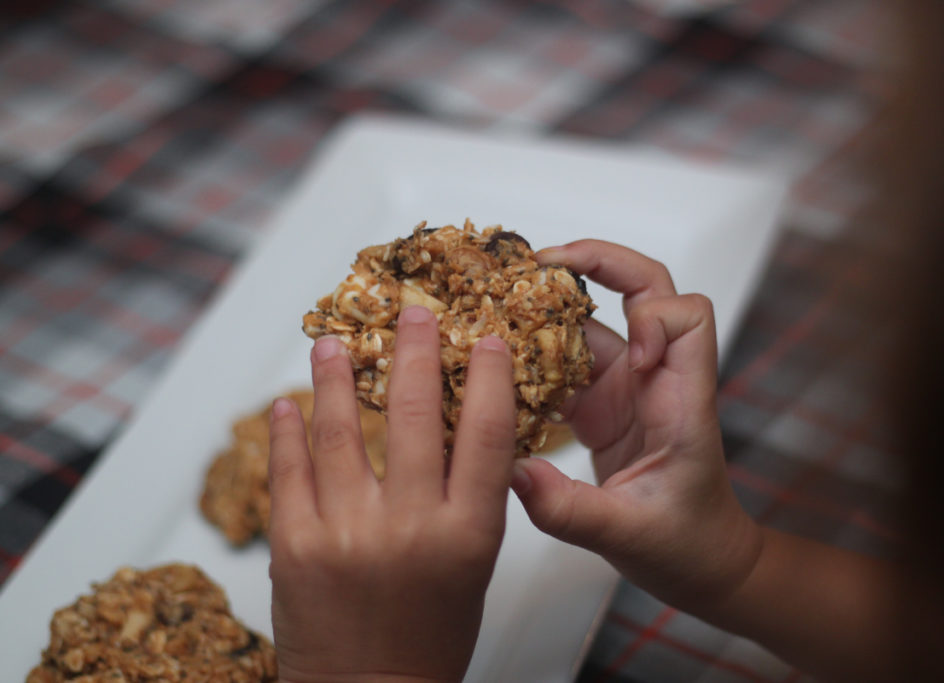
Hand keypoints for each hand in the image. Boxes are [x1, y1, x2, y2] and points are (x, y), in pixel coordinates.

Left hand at [267, 306, 515, 682]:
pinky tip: (287, 405)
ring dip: (337, 378)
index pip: (486, 434)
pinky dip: (287, 431)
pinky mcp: (294, 545)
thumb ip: (471, 497)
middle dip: (414, 352)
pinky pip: (289, 471)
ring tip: (335, 344)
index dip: (489, 377)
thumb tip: (461, 424)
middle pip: (413, 414)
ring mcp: (346, 533)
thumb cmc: (431, 635)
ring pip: (340, 431)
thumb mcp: (475, 565)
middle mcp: (409, 527)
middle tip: (413, 314)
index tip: (488, 340)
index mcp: (466, 534)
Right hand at [512, 240, 761, 611]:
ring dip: (548, 310)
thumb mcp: (629, 535)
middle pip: (641, 289)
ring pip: (591, 322)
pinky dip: (530, 355)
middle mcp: (655, 380)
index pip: (687, 317)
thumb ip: (569, 510)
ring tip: (498, 305)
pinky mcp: (599, 405)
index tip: (630, 353)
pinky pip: (563, 361)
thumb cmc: (688, 544)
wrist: (700, 563)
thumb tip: (512, 475)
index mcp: (681, 400)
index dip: (654, 316)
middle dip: (595, 262)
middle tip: (539, 262)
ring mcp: (625, 388)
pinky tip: (495, 362)